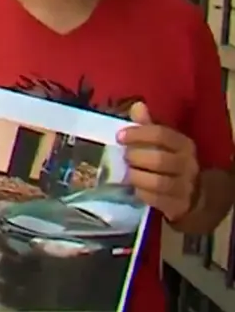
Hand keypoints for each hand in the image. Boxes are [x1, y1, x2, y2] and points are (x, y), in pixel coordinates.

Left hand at [117, 102, 199, 220]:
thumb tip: (137, 106)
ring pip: (158, 182)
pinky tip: (134, 187)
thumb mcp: (162, 142)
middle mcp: (187, 164)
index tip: (119, 137)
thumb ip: (148, 125)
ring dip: (136, 176)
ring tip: (127, 172)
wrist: (191, 192)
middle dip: (135, 157)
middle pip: (159, 159)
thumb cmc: (169, 161)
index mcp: (183, 144)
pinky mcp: (177, 205)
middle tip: (124, 157)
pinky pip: (155, 199)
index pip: (161, 134)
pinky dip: (141, 193)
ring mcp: (184, 186)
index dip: (138, 134)